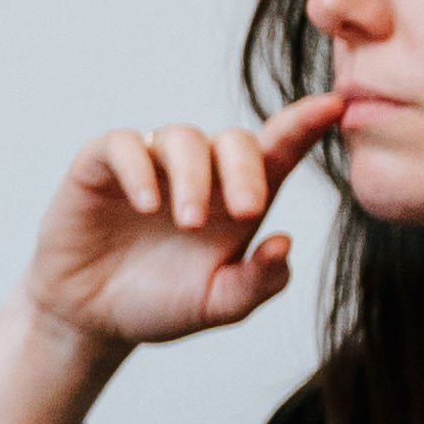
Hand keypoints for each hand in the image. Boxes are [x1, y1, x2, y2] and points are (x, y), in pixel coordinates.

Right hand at [0, 90, 348, 423]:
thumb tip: (284, 242)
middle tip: (245, 213)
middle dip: (246, 171)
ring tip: (186, 223)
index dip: (306, 124)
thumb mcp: (216, 305)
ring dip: (193, 177)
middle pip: (236, 140)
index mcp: (237, 198)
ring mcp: (150, 164)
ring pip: (183, 138)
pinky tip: (148, 205)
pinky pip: (125, 145)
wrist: (90, 317)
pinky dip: (139, 168)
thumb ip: (257, 283)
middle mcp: (199, 172)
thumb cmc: (159, 304)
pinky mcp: (101, 164)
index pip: (278, 150)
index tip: (334, 105)